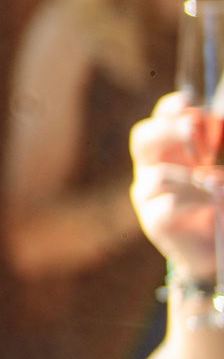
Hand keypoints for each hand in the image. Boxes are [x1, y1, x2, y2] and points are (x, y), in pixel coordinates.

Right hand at [133, 92, 219, 279]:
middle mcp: (154, 172)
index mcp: (171, 155)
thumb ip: (214, 153)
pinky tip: (216, 202)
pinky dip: (197, 200)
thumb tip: (213, 121)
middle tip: (194, 129)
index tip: (189, 103)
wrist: (218, 255)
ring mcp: (149, 199)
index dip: (169, 110)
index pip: (160, 122)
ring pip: (158, 176)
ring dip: (194, 178)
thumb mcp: (221, 176)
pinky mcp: (154, 222)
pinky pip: (169, 204)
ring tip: (218, 185)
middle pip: (143, 139)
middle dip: (168, 131)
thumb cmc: (222, 211)